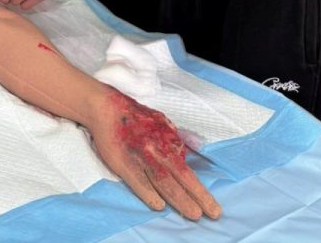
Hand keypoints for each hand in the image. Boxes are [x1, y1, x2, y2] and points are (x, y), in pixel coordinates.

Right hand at [87, 88, 221, 220]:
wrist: (107, 107)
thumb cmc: (135, 116)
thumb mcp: (161, 122)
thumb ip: (173, 139)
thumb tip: (186, 153)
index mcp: (167, 140)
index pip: (187, 170)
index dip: (200, 189)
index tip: (212, 206)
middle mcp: (157, 149)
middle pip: (180, 176)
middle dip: (198, 196)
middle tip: (213, 214)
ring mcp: (141, 156)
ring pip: (163, 180)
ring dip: (179, 198)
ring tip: (194, 214)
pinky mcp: (123, 161)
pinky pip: (137, 179)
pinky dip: (148, 192)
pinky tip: (158, 205)